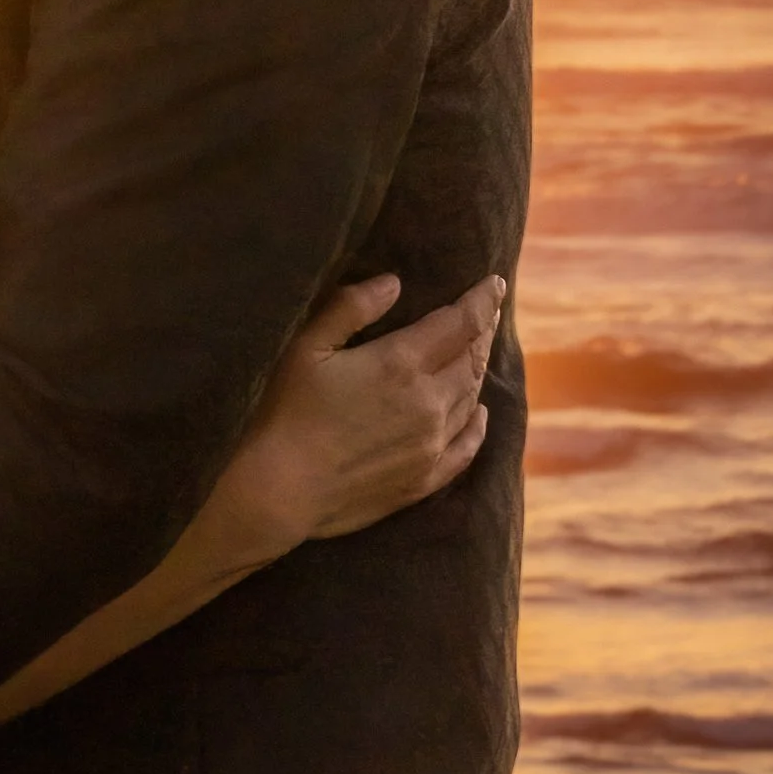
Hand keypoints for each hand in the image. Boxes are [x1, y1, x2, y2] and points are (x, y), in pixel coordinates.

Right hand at [234, 270, 503, 542]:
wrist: (277, 490)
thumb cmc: (282, 411)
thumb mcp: (306, 346)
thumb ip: (350, 308)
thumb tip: (393, 283)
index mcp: (401, 362)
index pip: (461, 322)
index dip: (483, 300)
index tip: (495, 283)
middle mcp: (429, 402)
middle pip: (472, 358)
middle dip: (482, 331)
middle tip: (486, 314)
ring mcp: (431, 444)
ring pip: (472, 398)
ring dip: (477, 372)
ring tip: (474, 354)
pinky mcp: (424, 479)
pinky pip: (467, 447)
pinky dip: (478, 425)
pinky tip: (479, 414)